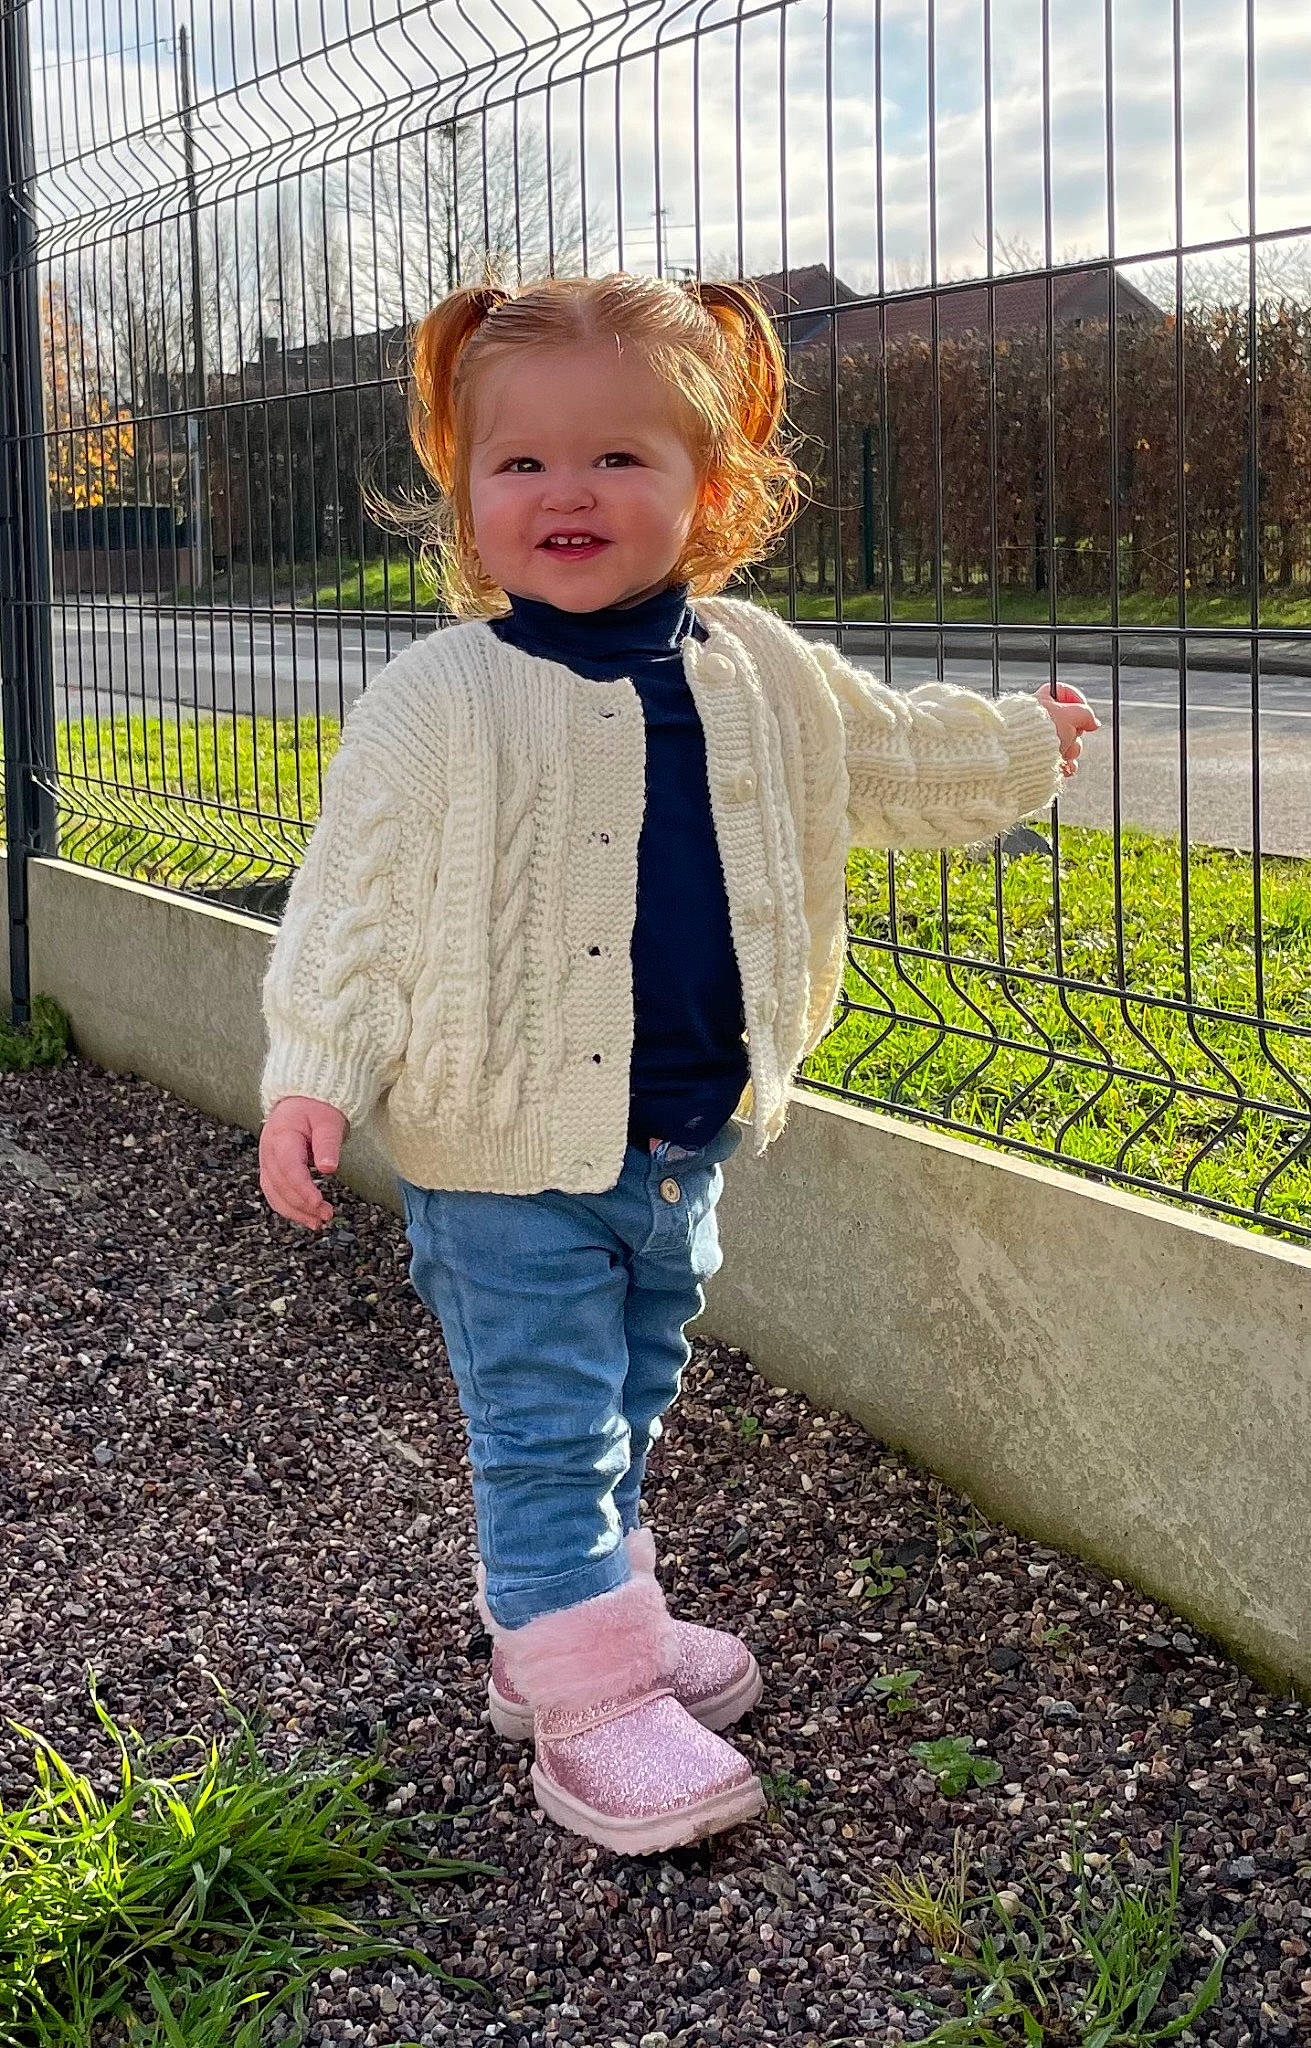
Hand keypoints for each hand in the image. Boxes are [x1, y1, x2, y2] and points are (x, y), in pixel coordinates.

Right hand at [260, 1095, 349, 1229]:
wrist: (301, 1101)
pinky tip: (306, 1217)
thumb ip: (327, 1144)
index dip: (303, 1188)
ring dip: (295, 1212)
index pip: (289, 1168)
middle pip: (281, 1185)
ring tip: (318, 1222)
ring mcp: (267, 1162)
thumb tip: (329, 1168)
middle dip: (302, 1204)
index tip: (318, 1203)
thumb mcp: (328, 1121)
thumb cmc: (315, 1108)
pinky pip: (275, 1193)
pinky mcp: (271, 1170)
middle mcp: (269, 1151)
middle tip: (326, 1214)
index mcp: (281, 1136)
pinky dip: (289, 1208)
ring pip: (274, 1193)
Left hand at [1037, 681, 1099, 778]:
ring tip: (1064, 754)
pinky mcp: (1038, 758)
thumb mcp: (1070, 715)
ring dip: (1071, 751)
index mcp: (1041, 701)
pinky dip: (1065, 764)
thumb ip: (1086, 715)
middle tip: (1071, 736)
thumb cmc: (1038, 731)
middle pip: (1070, 722)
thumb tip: (1093, 722)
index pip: (1065, 692)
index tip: (1084, 713)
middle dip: (1075, 733)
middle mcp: (1039, 719)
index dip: (1078, 701)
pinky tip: (1065, 767)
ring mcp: (1038, 739)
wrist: (1018, 757)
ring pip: (1067, 743)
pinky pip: (1059, 760)